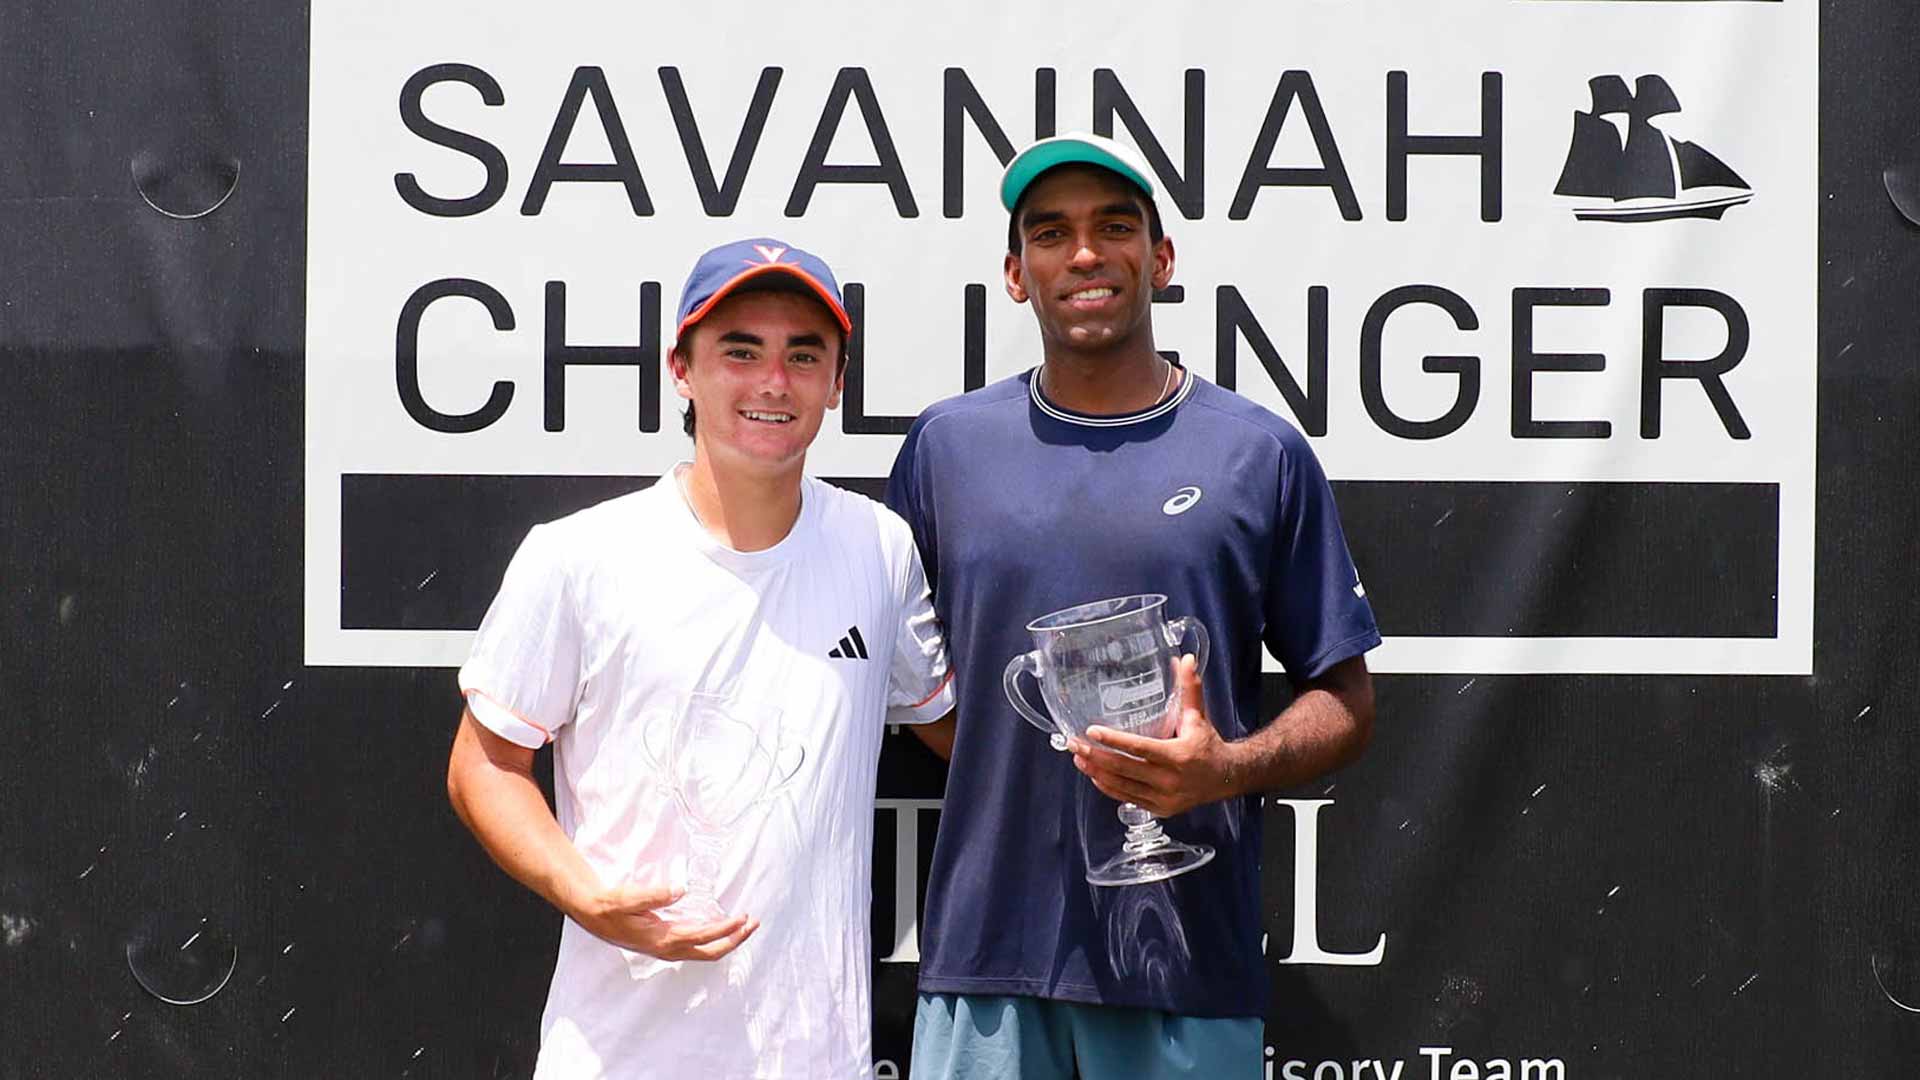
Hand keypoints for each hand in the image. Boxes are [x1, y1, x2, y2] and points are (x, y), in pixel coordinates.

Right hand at [564, 880, 759, 961]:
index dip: (725, 928)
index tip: (742, 917)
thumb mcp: (628, 898)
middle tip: (753, 923)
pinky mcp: (667, 945)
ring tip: (745, 925)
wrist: (595, 915)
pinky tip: (722, 926)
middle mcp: (669, 949)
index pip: (703, 936)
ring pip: (706, 951)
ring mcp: (669, 949)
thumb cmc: (612, 906)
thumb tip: (678, 890)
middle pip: (711, 952)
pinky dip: (715, 938)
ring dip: (727, 940)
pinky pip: (698, 947)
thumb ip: (653, 895)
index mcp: (663, 938)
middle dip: (735, 939)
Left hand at [1071, 653, 1240, 816]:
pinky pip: (1127, 798)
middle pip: (1124, 769)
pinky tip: (1095, 775)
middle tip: (1074, 744)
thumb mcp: (1198, 716)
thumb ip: (1189, 688)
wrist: (1226, 777)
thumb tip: (1186, 660)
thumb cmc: (1208, 744)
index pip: (1140, 748)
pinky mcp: (1160, 808)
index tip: (1091, 731)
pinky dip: (1109, 787)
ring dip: (1096, 772)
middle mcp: (1170, 780)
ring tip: (1078, 758)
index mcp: (1178, 756)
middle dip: (1095, 756)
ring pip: (1122, 786)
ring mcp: (1164, 797)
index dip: (1114, 741)